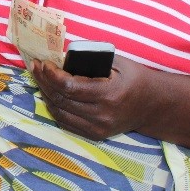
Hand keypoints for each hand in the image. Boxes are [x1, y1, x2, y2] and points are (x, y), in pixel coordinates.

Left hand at [30, 56, 152, 140]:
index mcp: (108, 94)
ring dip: (45, 94)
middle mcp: (101, 115)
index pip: (68, 87)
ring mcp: (98, 128)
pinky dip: (54, 108)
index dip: (51, 75)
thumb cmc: (134, 78)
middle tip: (37, 67)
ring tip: (40, 79)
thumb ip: (91, 60)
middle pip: (60, 99)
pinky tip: (49, 94)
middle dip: (44, 81)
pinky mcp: (95, 135)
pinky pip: (65, 122)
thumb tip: (61, 56)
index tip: (44, 63)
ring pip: (59, 112)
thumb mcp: (117, 63)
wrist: (152, 105)